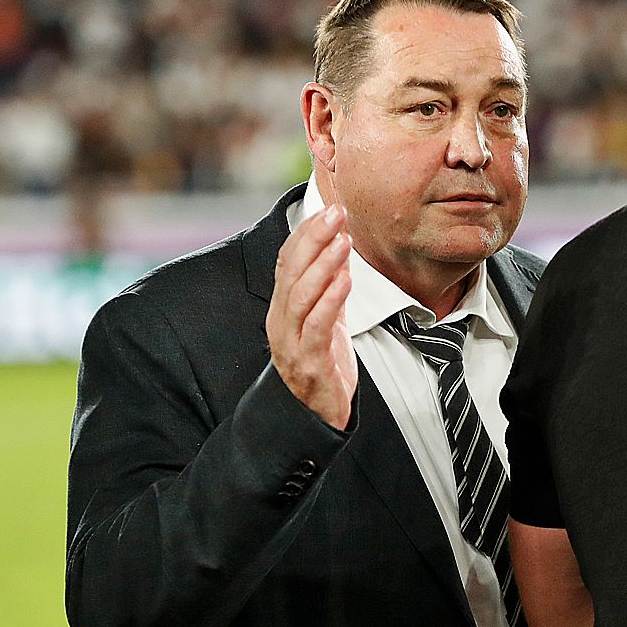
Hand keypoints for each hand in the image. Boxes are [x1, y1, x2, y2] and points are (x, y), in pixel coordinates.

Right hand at [267, 204, 357, 428]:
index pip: (289, 260)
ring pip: (299, 295)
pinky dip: (330, 300)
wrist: (315, 417)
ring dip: (322, 264)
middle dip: (314, 238)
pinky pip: (316, 327)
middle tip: (337, 213)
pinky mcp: (307, 363)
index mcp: (283, 307)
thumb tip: (340, 247)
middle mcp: (280, 320)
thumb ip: (330, 286)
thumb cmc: (322, 364)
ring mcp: (290, 342)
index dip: (307, 232)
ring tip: (343, 241)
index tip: (331, 208)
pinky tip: (345, 280)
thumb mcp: (327, 318)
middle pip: (291, 271)